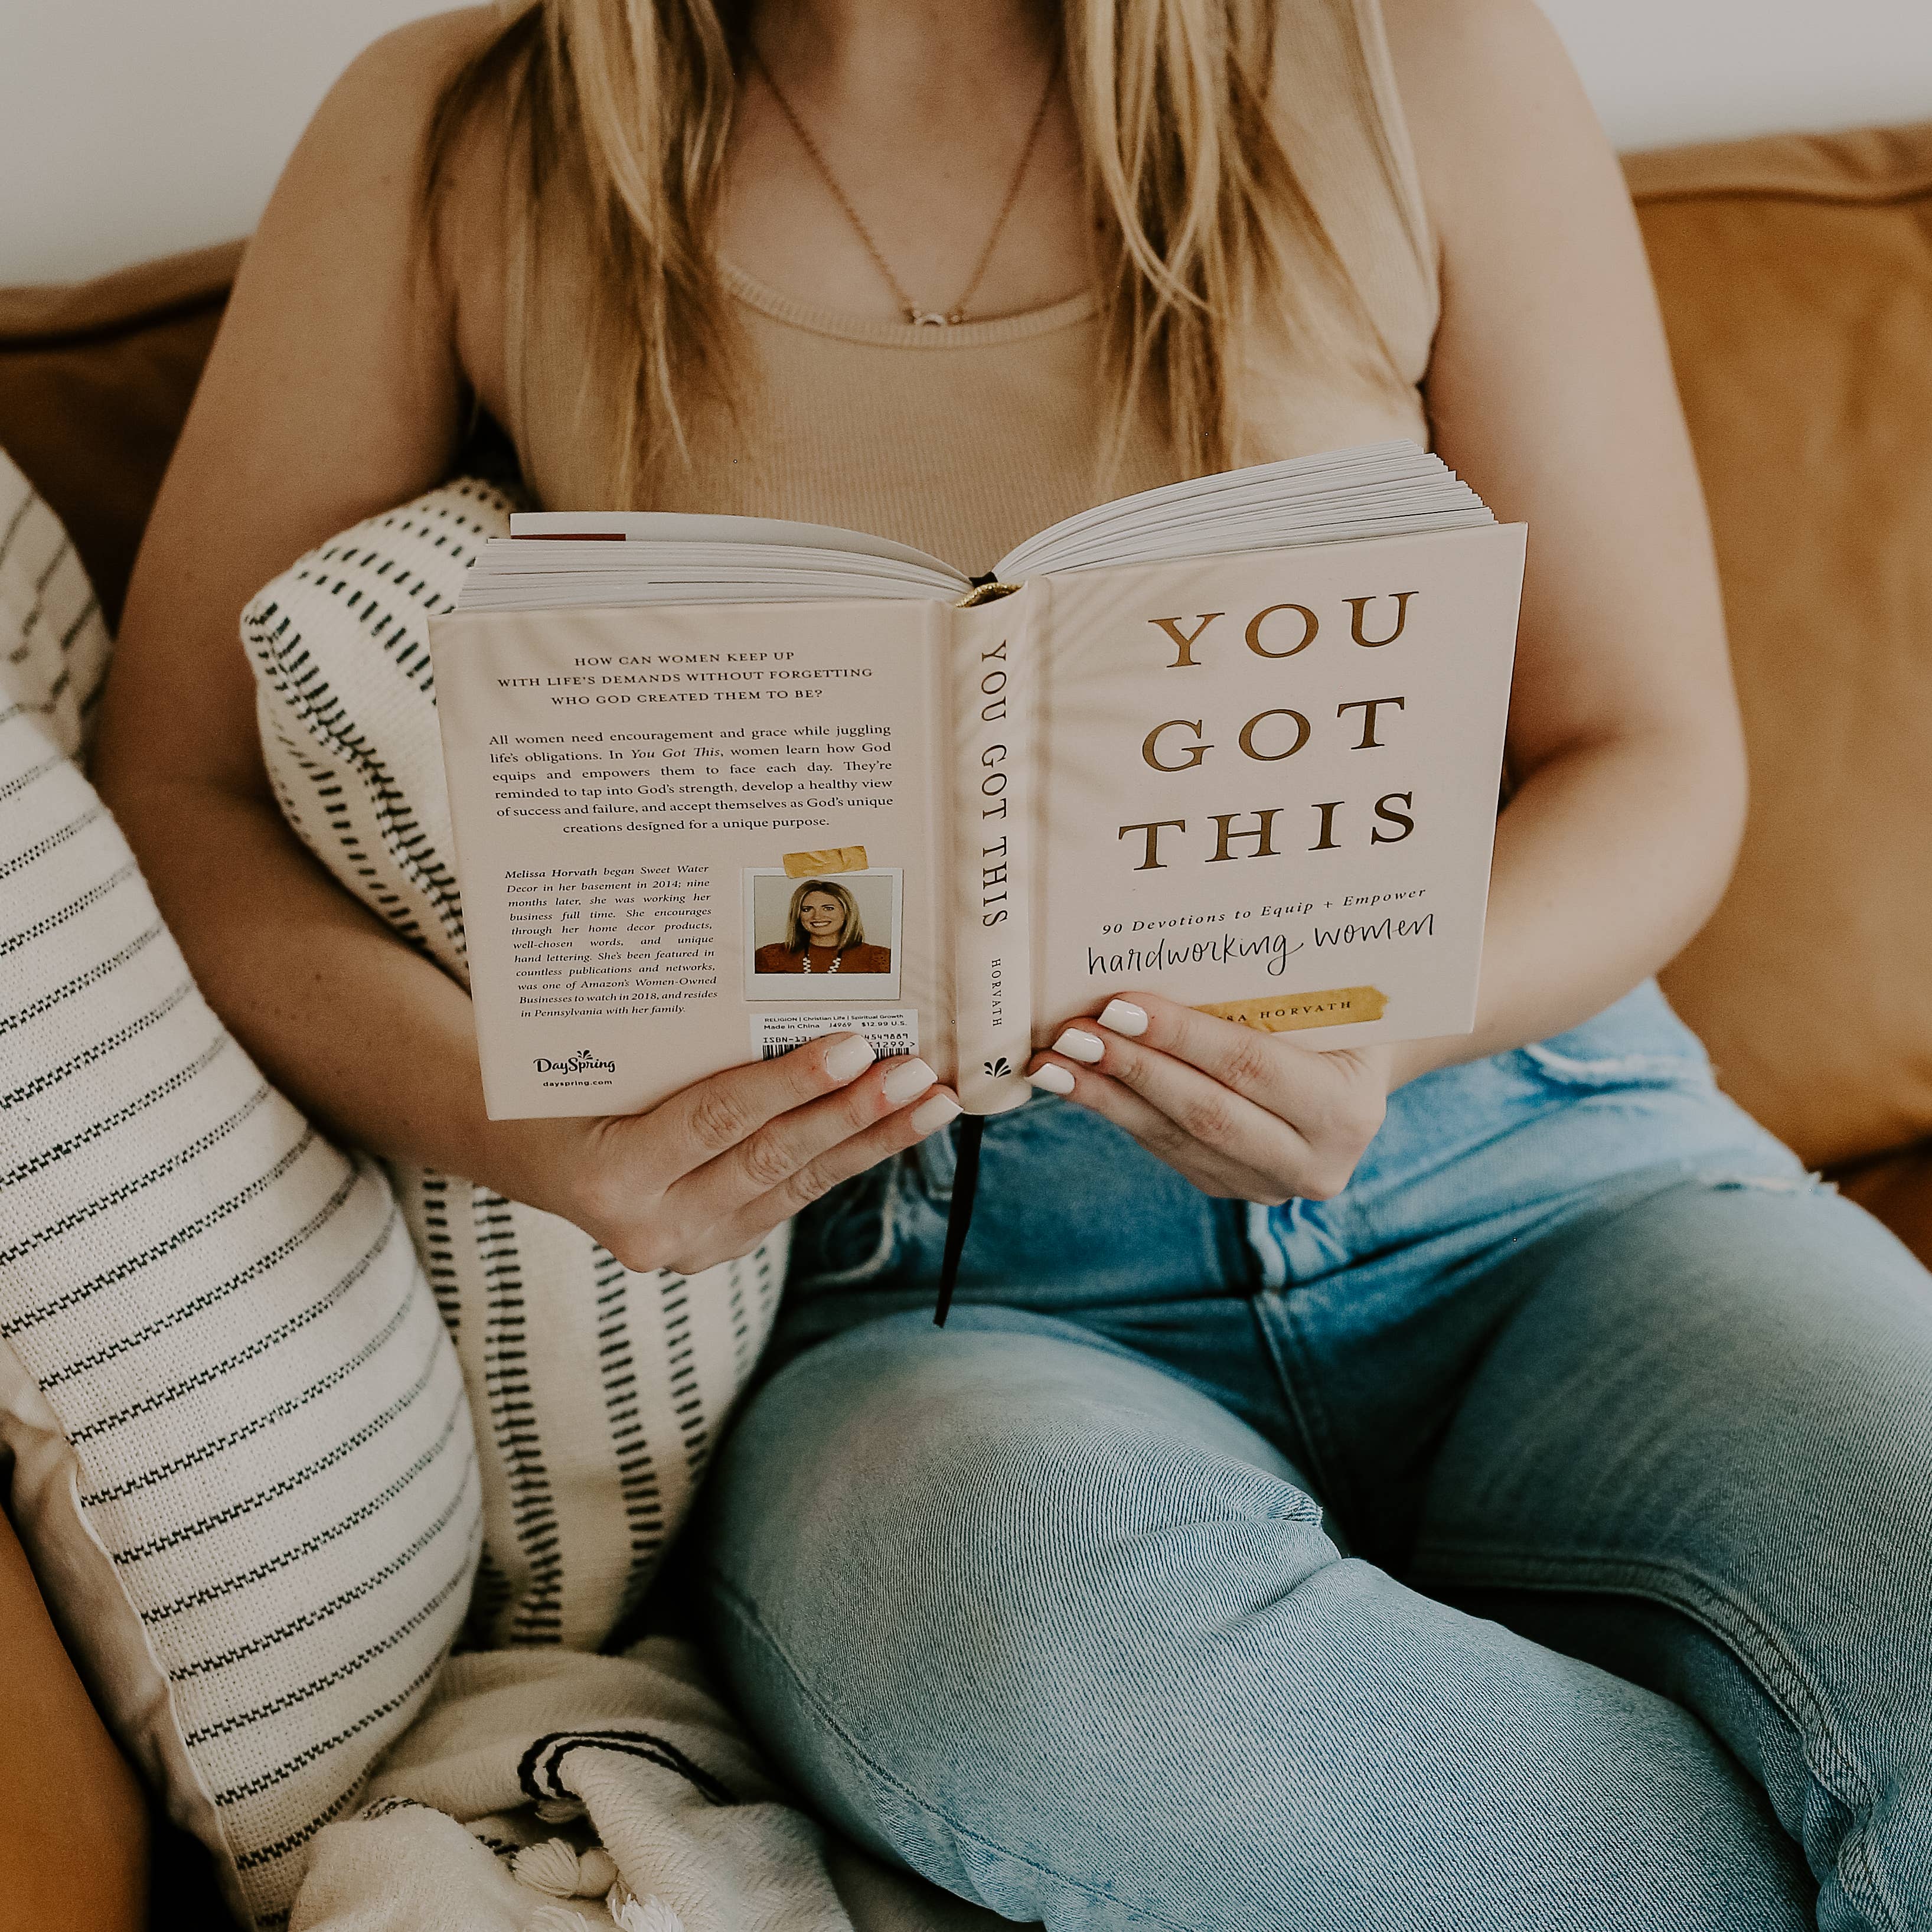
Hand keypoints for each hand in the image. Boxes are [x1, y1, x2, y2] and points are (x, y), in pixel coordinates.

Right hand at [517, 1035, 959, 1275]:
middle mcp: (650, 1229)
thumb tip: (778, 986)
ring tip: (934, 1102)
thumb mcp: (593, 1061)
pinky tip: (898, 1124)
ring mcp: (690, 1248)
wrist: (528, 1152)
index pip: (714, 1120)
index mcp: (607, 1178)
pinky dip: (848, 1156)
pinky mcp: (721, 1247)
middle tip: (916, 1072)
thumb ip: (671, 1049)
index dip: (787, 1083)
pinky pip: (794, 1195)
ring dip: (873, 1141)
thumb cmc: (558, 1084)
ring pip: (798, 1186)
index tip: (852, 1043)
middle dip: (852, 1114)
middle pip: (771, 1161)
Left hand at [1025, 994, 1389, 1204]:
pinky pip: (1166, 1148)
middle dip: (1131, 1070)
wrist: (1359, 1067)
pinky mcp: (1233, 1187)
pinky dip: (1117, 1112)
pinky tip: (1075, 1083)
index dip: (1181, 1037)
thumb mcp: (1322, 997)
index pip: (1249, 1067)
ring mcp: (1271, 1185)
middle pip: (1206, 1113)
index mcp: (1348, 1109)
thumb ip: (1265, 993)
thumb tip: (1158, 951)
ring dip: (1105, 1097)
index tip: (1118, 1005)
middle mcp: (1315, 1163)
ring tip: (1052, 1062)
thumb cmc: (1335, 1010)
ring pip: (1175, 1139)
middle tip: (1072, 1033)